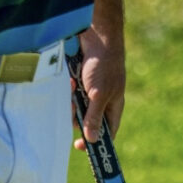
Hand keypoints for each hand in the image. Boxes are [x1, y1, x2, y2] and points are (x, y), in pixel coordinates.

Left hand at [73, 25, 125, 148]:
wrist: (98, 37)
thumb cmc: (104, 65)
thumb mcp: (99, 94)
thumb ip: (95, 116)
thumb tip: (93, 140)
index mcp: (113, 107)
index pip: (106, 132)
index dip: (95, 142)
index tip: (79, 146)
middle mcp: (102, 100)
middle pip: (86, 120)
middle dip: (76, 115)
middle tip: (73, 106)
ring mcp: (91, 90)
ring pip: (76, 106)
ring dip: (71, 99)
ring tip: (73, 86)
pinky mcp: (81, 80)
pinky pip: (71, 92)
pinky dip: (68, 88)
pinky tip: (70, 79)